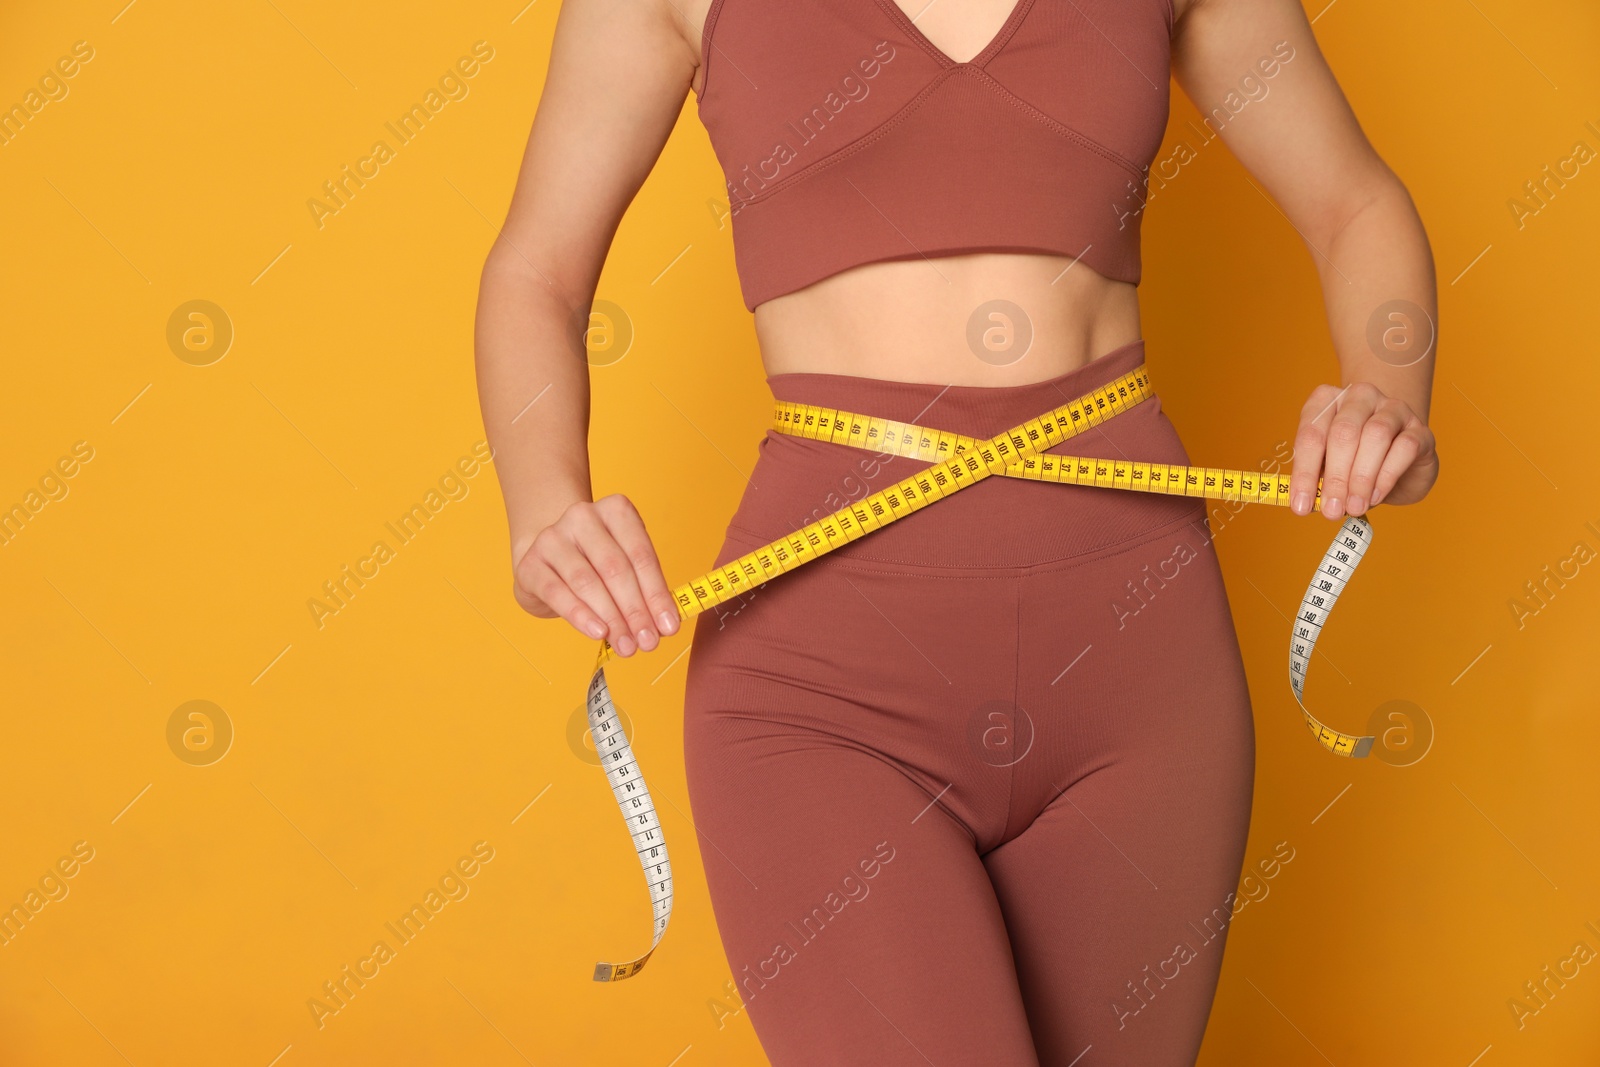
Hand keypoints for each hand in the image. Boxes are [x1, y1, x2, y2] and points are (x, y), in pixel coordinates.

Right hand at [512, 494, 680, 654]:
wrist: (544, 560)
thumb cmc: (592, 564)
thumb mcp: (622, 565)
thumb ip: (643, 589)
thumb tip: (663, 626)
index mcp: (615, 511)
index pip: (641, 554)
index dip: (657, 594)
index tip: (669, 626)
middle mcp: (583, 517)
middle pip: (616, 569)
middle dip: (636, 610)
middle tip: (648, 642)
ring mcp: (553, 538)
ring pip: (588, 582)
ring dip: (612, 618)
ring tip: (627, 645)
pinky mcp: (531, 564)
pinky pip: (558, 593)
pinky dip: (581, 616)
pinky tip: (598, 633)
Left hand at [1289, 381, 1438, 518]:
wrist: (1400, 466)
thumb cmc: (1355, 464)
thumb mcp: (1330, 469)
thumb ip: (1318, 479)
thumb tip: (1306, 503)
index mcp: (1327, 401)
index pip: (1311, 433)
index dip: (1304, 471)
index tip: (1300, 506)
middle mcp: (1360, 396)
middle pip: (1344, 431)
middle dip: (1335, 476)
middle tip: (1331, 510)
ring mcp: (1393, 408)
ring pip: (1376, 435)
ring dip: (1361, 477)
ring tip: (1354, 507)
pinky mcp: (1419, 429)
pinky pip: (1404, 447)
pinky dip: (1386, 476)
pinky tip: (1375, 496)